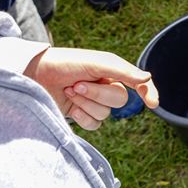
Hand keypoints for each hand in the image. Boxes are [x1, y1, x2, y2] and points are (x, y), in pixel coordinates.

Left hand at [23, 47, 159, 129]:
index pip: (138, 83)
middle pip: (119, 101)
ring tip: (68, 91)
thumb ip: (123, 71)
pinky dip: (82, 117)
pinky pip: (94, 124)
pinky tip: (70, 108)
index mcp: (112, 72)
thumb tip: (148, 78)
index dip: (149, 92)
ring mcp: (92, 103)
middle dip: (97, 94)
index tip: (153, 103)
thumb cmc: (65, 63)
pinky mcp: (80, 115)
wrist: (33, 75)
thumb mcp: (96, 63)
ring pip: (105, 114)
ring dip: (86, 103)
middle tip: (77, 84)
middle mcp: (105, 87)